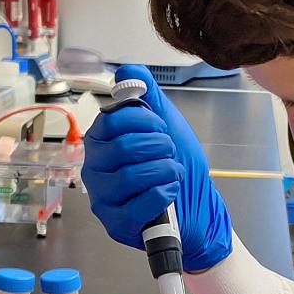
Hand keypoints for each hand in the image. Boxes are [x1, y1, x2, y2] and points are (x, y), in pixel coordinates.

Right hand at [83, 64, 233, 271]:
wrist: (197, 206)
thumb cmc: (176, 165)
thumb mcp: (166, 123)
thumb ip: (147, 95)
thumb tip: (127, 71)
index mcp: (102, 140)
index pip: (113, 121)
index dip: (145, 122)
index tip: (160, 128)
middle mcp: (95, 167)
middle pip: (123, 148)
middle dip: (159, 148)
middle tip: (169, 153)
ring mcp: (102, 197)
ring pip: (130, 177)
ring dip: (164, 171)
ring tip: (173, 172)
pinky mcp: (115, 222)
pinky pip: (137, 206)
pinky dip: (162, 195)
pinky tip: (169, 191)